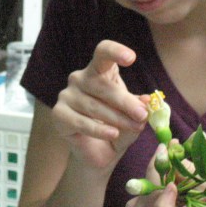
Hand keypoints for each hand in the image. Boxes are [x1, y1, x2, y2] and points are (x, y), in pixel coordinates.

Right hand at [51, 40, 148, 168]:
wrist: (98, 154)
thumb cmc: (116, 128)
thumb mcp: (132, 118)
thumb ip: (138, 110)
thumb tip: (147, 101)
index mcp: (99, 71)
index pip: (103, 53)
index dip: (115, 51)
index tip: (130, 58)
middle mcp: (80, 78)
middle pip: (101, 84)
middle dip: (125, 101)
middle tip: (142, 114)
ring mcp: (67, 95)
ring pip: (93, 105)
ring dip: (116, 118)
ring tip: (134, 127)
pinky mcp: (58, 114)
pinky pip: (80, 121)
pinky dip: (98, 129)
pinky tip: (113, 134)